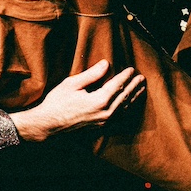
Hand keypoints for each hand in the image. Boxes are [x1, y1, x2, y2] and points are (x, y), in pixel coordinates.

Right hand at [10, 60, 145, 141]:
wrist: (49, 124)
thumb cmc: (57, 102)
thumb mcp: (72, 84)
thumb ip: (91, 74)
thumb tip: (106, 64)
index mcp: (99, 100)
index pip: (117, 85)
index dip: (125, 76)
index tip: (131, 69)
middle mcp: (106, 112)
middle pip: (124, 96)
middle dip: (134, 86)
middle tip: (141, 78)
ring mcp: (105, 121)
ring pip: (125, 107)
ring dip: (134, 97)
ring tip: (141, 89)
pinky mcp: (101, 126)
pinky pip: (120, 116)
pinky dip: (127, 108)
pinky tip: (129, 104)